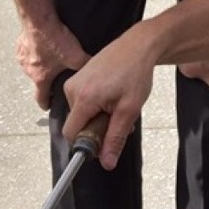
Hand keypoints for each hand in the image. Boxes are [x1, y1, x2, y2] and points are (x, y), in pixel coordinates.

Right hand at [15, 19, 88, 108]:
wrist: (39, 20)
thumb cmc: (54, 39)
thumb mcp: (77, 56)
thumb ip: (85, 66)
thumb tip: (96, 70)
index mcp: (41, 78)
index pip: (41, 98)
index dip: (46, 104)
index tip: (48, 106)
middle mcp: (29, 70)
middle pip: (38, 80)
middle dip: (47, 80)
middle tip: (57, 74)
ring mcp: (22, 57)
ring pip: (32, 65)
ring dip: (40, 63)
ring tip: (52, 55)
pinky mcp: (20, 44)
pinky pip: (28, 51)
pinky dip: (35, 50)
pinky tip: (44, 43)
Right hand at [63, 25, 156, 167]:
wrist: (137, 46)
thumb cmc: (135, 72)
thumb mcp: (129, 110)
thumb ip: (115, 138)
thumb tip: (106, 162)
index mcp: (84, 98)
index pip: (71, 134)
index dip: (86, 144)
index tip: (103, 142)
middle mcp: (73, 89)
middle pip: (77, 124)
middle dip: (96, 129)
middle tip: (118, 119)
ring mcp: (74, 82)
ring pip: (80, 114)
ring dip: (98, 117)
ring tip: (117, 105)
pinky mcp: (77, 78)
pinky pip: (82, 102)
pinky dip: (96, 106)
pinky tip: (111, 98)